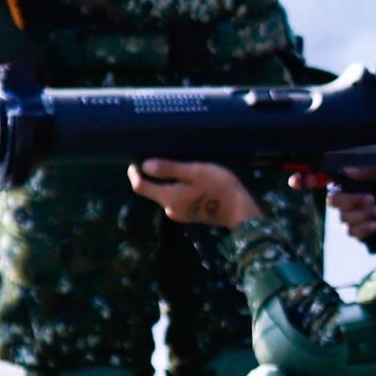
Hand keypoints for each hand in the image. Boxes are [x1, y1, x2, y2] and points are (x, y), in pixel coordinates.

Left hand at [128, 158, 262, 228]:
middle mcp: (170, 209)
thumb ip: (169, 169)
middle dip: (155, 177)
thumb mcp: (194, 171)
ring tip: (182, 169)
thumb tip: (145, 165)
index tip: (134, 163)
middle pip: (155, 191)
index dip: (135, 174)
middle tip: (163, 160)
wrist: (241, 211)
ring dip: (170, 183)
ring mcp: (181, 214)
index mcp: (168, 198)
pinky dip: (180, 189)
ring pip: (168, 194)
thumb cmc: (218, 187)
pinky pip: (179, 199)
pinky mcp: (192, 215)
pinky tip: (193, 181)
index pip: (141, 186)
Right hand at [298, 168, 375, 248]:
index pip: (325, 178)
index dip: (307, 178)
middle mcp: (350, 197)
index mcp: (354, 181)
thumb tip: (348, 168)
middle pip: (333, 200)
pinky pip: (351, 231)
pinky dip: (366, 228)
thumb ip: (370, 169)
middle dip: (353, 201)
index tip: (296, 182)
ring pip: (343, 217)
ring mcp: (353, 215)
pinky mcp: (358, 232)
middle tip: (373, 201)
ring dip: (364, 215)